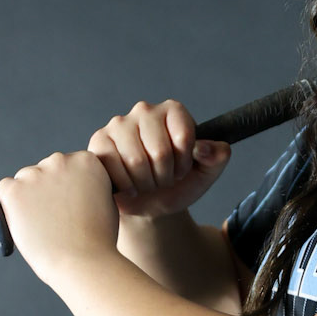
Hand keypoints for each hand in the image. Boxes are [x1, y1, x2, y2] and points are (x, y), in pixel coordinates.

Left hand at [0, 150, 120, 287]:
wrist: (83, 261)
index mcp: (86, 160)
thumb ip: (88, 186)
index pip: (68, 165)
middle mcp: (59, 160)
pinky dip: (9, 205)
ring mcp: (34, 174)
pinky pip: (5, 190)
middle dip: (46, 189)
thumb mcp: (105, 201)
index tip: (70, 205)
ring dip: (28, 197)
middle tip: (54, 218)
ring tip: (42, 225)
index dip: (67, 187)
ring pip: (24, 180)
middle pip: (45, 170)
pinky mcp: (13, 189)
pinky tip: (24, 221)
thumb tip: (70, 188)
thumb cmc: (97, 240)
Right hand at [86, 98, 231, 221]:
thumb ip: (217, 157)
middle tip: (162, 179)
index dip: (185, 163)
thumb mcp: (206, 173)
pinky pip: (113, 167)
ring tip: (147, 183)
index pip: (184, 138)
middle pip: (159, 151)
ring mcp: (118, 124)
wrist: (149, 204)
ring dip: (146, 183)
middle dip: (165, 176)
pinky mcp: (98, 141)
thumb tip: (204, 148)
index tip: (182, 169)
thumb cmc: (179, 184)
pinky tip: (130, 186)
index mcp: (173, 111)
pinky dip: (126, 185)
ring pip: (135, 161)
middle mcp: (144, 110)